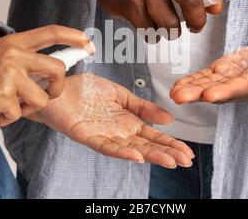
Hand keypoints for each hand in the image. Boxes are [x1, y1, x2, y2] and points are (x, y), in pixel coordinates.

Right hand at [0, 25, 90, 125]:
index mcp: (13, 43)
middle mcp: (14, 55)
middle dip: (58, 88)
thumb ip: (21, 60)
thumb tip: (50, 71)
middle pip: (58, 71)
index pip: (51, 33)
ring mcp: (8, 75)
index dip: (74, 36)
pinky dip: (4, 120)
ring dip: (26, 110)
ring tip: (5, 106)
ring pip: (41, 99)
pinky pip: (17, 116)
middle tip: (46, 95)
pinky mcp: (1, 97)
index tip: (88, 43)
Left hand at [31, 73, 194, 168]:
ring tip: (169, 161)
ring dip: (150, 155)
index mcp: (128, 122)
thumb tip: (169, 118)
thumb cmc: (87, 90)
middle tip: (185, 161)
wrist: (60, 86)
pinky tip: (136, 156)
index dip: (170, 143)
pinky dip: (121, 152)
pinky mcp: (87, 136)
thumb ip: (143, 107)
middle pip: (146, 145)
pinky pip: (105, 146)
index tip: (187, 152)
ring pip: (130, 149)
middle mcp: (118, 132)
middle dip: (166, 153)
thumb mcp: (121, 94)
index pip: (153, 136)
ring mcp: (104, 135)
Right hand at [88, 0, 244, 35]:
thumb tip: (216, 8)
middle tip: (196, 27)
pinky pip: (151, 31)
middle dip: (197, 21)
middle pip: (190, 1)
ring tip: (166, 23)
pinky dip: (154, 34)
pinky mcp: (129, 4)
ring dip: (172, 31)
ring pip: (170, 24)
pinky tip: (149, 23)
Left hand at [171, 31, 247, 103]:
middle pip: (218, 90)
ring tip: (172, 93)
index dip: (226, 91)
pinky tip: (176, 85)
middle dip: (198, 94)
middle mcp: (243, 85)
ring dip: (190, 89)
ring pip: (208, 85)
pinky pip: (205, 77)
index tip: (209, 95)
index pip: (242, 87)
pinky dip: (192, 81)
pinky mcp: (224, 71)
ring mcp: (232, 79)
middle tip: (179, 97)